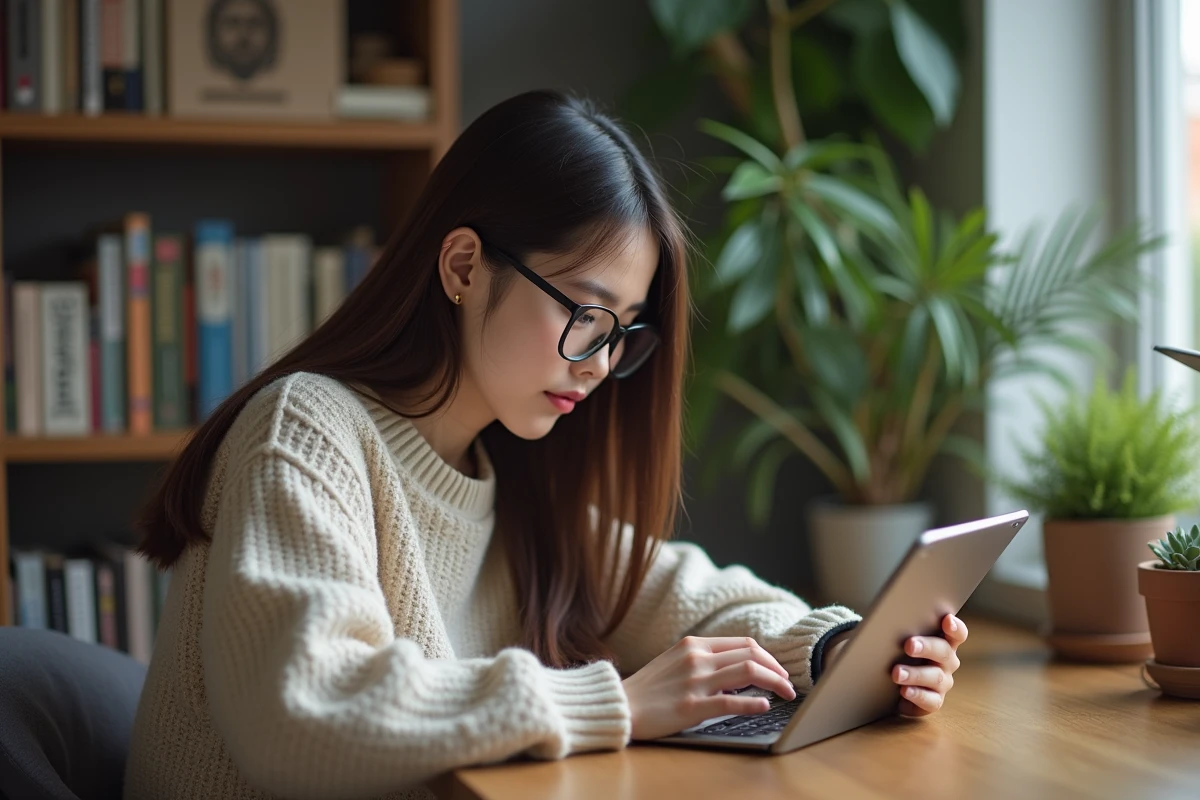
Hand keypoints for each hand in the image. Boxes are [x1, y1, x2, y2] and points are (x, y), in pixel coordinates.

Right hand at [621, 636, 796, 739]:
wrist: (620, 705)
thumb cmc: (648, 688)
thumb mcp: (675, 661)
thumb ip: (703, 660)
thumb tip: (737, 671)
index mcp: (694, 644)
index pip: (743, 643)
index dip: (767, 656)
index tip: (777, 670)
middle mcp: (697, 657)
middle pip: (750, 654)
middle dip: (776, 668)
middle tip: (788, 684)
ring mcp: (695, 681)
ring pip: (747, 671)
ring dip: (774, 682)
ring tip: (786, 694)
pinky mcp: (691, 706)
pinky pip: (730, 700)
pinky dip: (753, 702)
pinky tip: (765, 706)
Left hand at [893, 614, 966, 716]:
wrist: (890, 685)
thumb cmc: (899, 655)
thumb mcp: (901, 641)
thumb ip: (903, 631)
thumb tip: (888, 621)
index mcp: (943, 642)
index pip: (957, 634)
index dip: (955, 627)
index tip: (947, 620)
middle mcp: (947, 662)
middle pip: (944, 652)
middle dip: (927, 647)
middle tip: (909, 645)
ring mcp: (943, 682)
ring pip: (935, 677)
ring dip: (915, 674)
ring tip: (897, 673)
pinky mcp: (934, 701)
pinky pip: (930, 700)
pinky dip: (917, 695)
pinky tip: (904, 691)